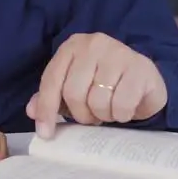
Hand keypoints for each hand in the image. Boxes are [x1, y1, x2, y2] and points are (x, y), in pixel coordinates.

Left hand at [27, 32, 167, 137]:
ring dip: (103, 115)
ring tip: (110, 109)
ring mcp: (118, 53)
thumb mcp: (75, 87)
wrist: (145, 79)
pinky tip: (126, 108)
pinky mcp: (140, 68)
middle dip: (82, 114)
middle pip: (73, 93)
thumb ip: (51, 97)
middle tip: (92, 117)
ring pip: (98, 100)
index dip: (46, 109)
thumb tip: (32, 112)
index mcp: (72, 47)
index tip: (46, 134)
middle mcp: (93, 44)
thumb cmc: (104, 84)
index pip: (52, 80)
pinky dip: (121, 114)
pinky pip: (121, 104)